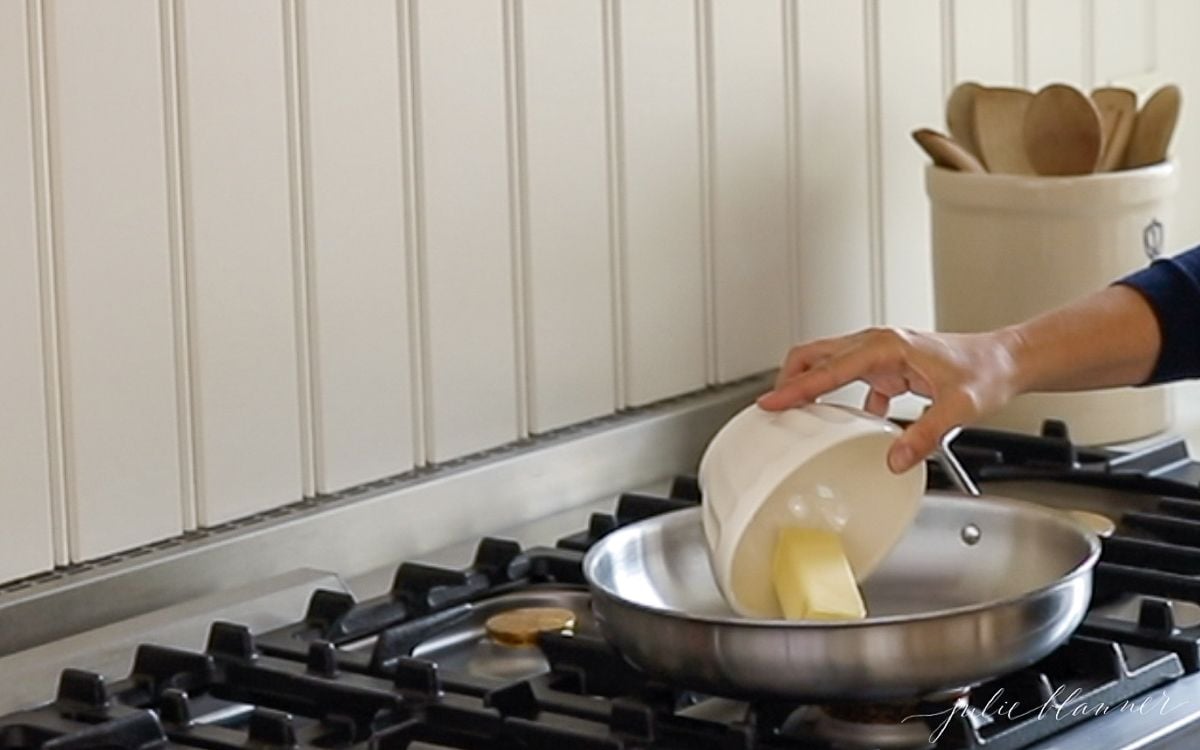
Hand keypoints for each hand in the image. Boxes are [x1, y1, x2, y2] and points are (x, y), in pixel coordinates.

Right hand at [757, 327, 1022, 472]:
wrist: (1007, 360)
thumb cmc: (986, 370)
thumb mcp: (958, 407)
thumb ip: (924, 434)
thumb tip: (894, 457)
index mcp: (886, 346)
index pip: (828, 369)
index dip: (796, 388)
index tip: (772, 401)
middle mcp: (878, 344)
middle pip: (817, 355)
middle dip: (790, 377)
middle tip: (773, 405)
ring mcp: (882, 354)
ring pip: (830, 363)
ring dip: (810, 383)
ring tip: (795, 411)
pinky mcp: (889, 367)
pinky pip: (851, 378)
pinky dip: (838, 395)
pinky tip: (844, 419)